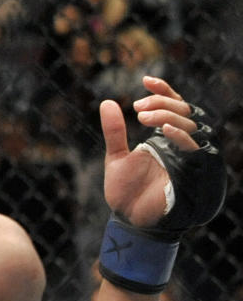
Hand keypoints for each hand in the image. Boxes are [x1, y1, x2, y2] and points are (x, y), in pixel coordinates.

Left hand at [100, 76, 199, 227]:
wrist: (129, 220)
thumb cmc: (126, 192)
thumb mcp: (116, 156)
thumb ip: (114, 131)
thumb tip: (107, 102)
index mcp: (166, 140)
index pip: (174, 107)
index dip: (164, 91)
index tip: (145, 80)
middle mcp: (180, 147)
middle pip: (185, 112)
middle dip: (162, 104)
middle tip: (137, 108)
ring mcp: (187, 160)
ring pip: (192, 126)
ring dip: (168, 115)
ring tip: (142, 116)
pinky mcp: (192, 174)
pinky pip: (194, 150)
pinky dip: (181, 135)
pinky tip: (164, 129)